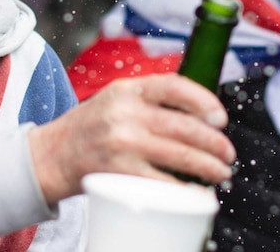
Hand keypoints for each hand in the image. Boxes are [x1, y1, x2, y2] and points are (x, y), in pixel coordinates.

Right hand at [29, 73, 235, 205]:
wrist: (52, 155)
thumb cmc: (92, 127)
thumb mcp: (116, 99)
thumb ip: (150, 99)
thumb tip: (200, 112)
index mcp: (128, 90)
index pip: (174, 86)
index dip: (204, 101)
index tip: (221, 117)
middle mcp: (126, 114)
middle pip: (184, 126)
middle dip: (214, 142)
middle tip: (227, 153)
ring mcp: (122, 144)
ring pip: (179, 155)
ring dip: (208, 166)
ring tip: (221, 172)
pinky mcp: (119, 173)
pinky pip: (162, 183)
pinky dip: (185, 190)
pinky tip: (197, 192)